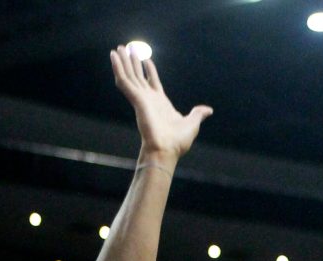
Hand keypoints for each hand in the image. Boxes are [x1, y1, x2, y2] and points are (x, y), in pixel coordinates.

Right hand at [111, 45, 212, 162]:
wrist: (166, 150)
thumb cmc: (178, 141)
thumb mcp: (192, 123)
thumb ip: (197, 114)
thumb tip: (208, 110)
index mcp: (161, 103)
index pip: (153, 82)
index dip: (149, 70)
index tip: (146, 59)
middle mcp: (149, 99)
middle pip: (139, 76)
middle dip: (133, 63)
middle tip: (127, 49)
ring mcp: (141, 99)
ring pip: (130, 76)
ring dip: (123, 62)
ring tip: (117, 48)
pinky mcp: (136, 99)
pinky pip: (124, 81)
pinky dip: (118, 68)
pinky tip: (114, 57)